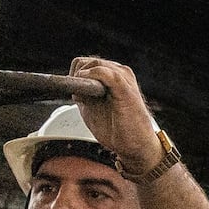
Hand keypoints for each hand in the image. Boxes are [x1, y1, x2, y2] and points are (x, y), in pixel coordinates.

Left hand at [71, 55, 163, 173]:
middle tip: (80, 100)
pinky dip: (92, 77)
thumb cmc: (119, 129)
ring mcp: (124, 78)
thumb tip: (71, 86)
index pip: (87, 63)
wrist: (137, 146)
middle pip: (87, 61)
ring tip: (86, 100)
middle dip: (77, 79)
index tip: (74, 94)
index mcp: (113, 76)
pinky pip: (105, 73)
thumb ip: (83, 95)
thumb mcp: (93, 109)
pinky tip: (88, 90)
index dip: (74, 77)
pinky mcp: (125, 88)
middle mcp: (120, 72)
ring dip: (83, 80)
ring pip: (95, 64)